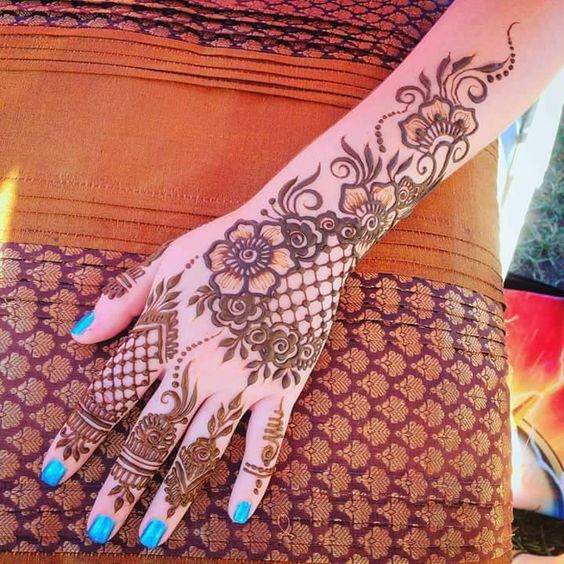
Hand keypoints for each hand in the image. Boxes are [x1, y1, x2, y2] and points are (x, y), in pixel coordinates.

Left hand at [41, 183, 360, 546]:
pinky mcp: (283, 385)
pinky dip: (254, 479)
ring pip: (202, 450)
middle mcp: (198, 367)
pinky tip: (237, 513)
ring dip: (173, 496)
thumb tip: (79, 335)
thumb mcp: (168, 260)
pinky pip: (268, 441)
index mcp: (165, 334)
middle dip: (120, 487)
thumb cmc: (230, 243)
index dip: (79, 437)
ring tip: (151, 537)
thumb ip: (124, 300)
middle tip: (98, 529)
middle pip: (150, 437)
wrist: (300, 237)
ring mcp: (244, 381)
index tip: (55, 473)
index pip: (109, 397)